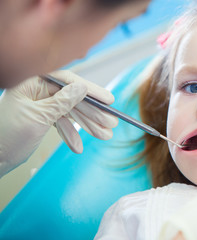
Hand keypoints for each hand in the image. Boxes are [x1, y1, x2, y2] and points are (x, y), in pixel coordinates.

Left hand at [0, 70, 117, 176]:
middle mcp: (37, 91)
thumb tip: (82, 88)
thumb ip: (62, 102)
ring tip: (105, 135)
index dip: (90, 90)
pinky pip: (62, 123)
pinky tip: (78, 146)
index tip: (108, 100)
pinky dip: (71, 134)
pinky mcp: (42, 117)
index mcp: (31, 83)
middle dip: (93, 113)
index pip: (67, 80)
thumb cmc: (6, 137)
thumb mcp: (38, 118)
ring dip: (87, 125)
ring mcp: (40, 104)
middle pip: (72, 98)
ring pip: (70, 112)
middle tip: (111, 123)